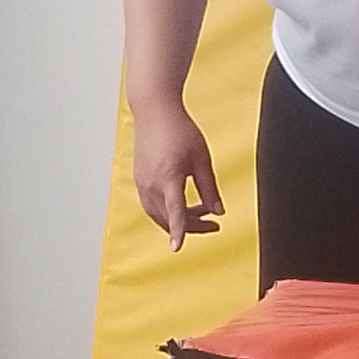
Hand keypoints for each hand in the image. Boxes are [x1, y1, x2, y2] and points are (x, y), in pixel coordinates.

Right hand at [131, 100, 223, 249]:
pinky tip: (181, 206)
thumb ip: (210, 188)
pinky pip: (151, 205)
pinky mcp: (139, 180)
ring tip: (200, 212)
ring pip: (158, 215)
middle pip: (169, 217)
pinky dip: (166, 212)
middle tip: (213, 224)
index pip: (175, 212)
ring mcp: (142, 183)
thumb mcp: (201, 159)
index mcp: (168, 178)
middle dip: (192, 225)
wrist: (154, 110)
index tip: (178, 247)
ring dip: (178, 220)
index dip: (179, 230)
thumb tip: (218, 211)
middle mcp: (151, 184)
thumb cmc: (178, 129)